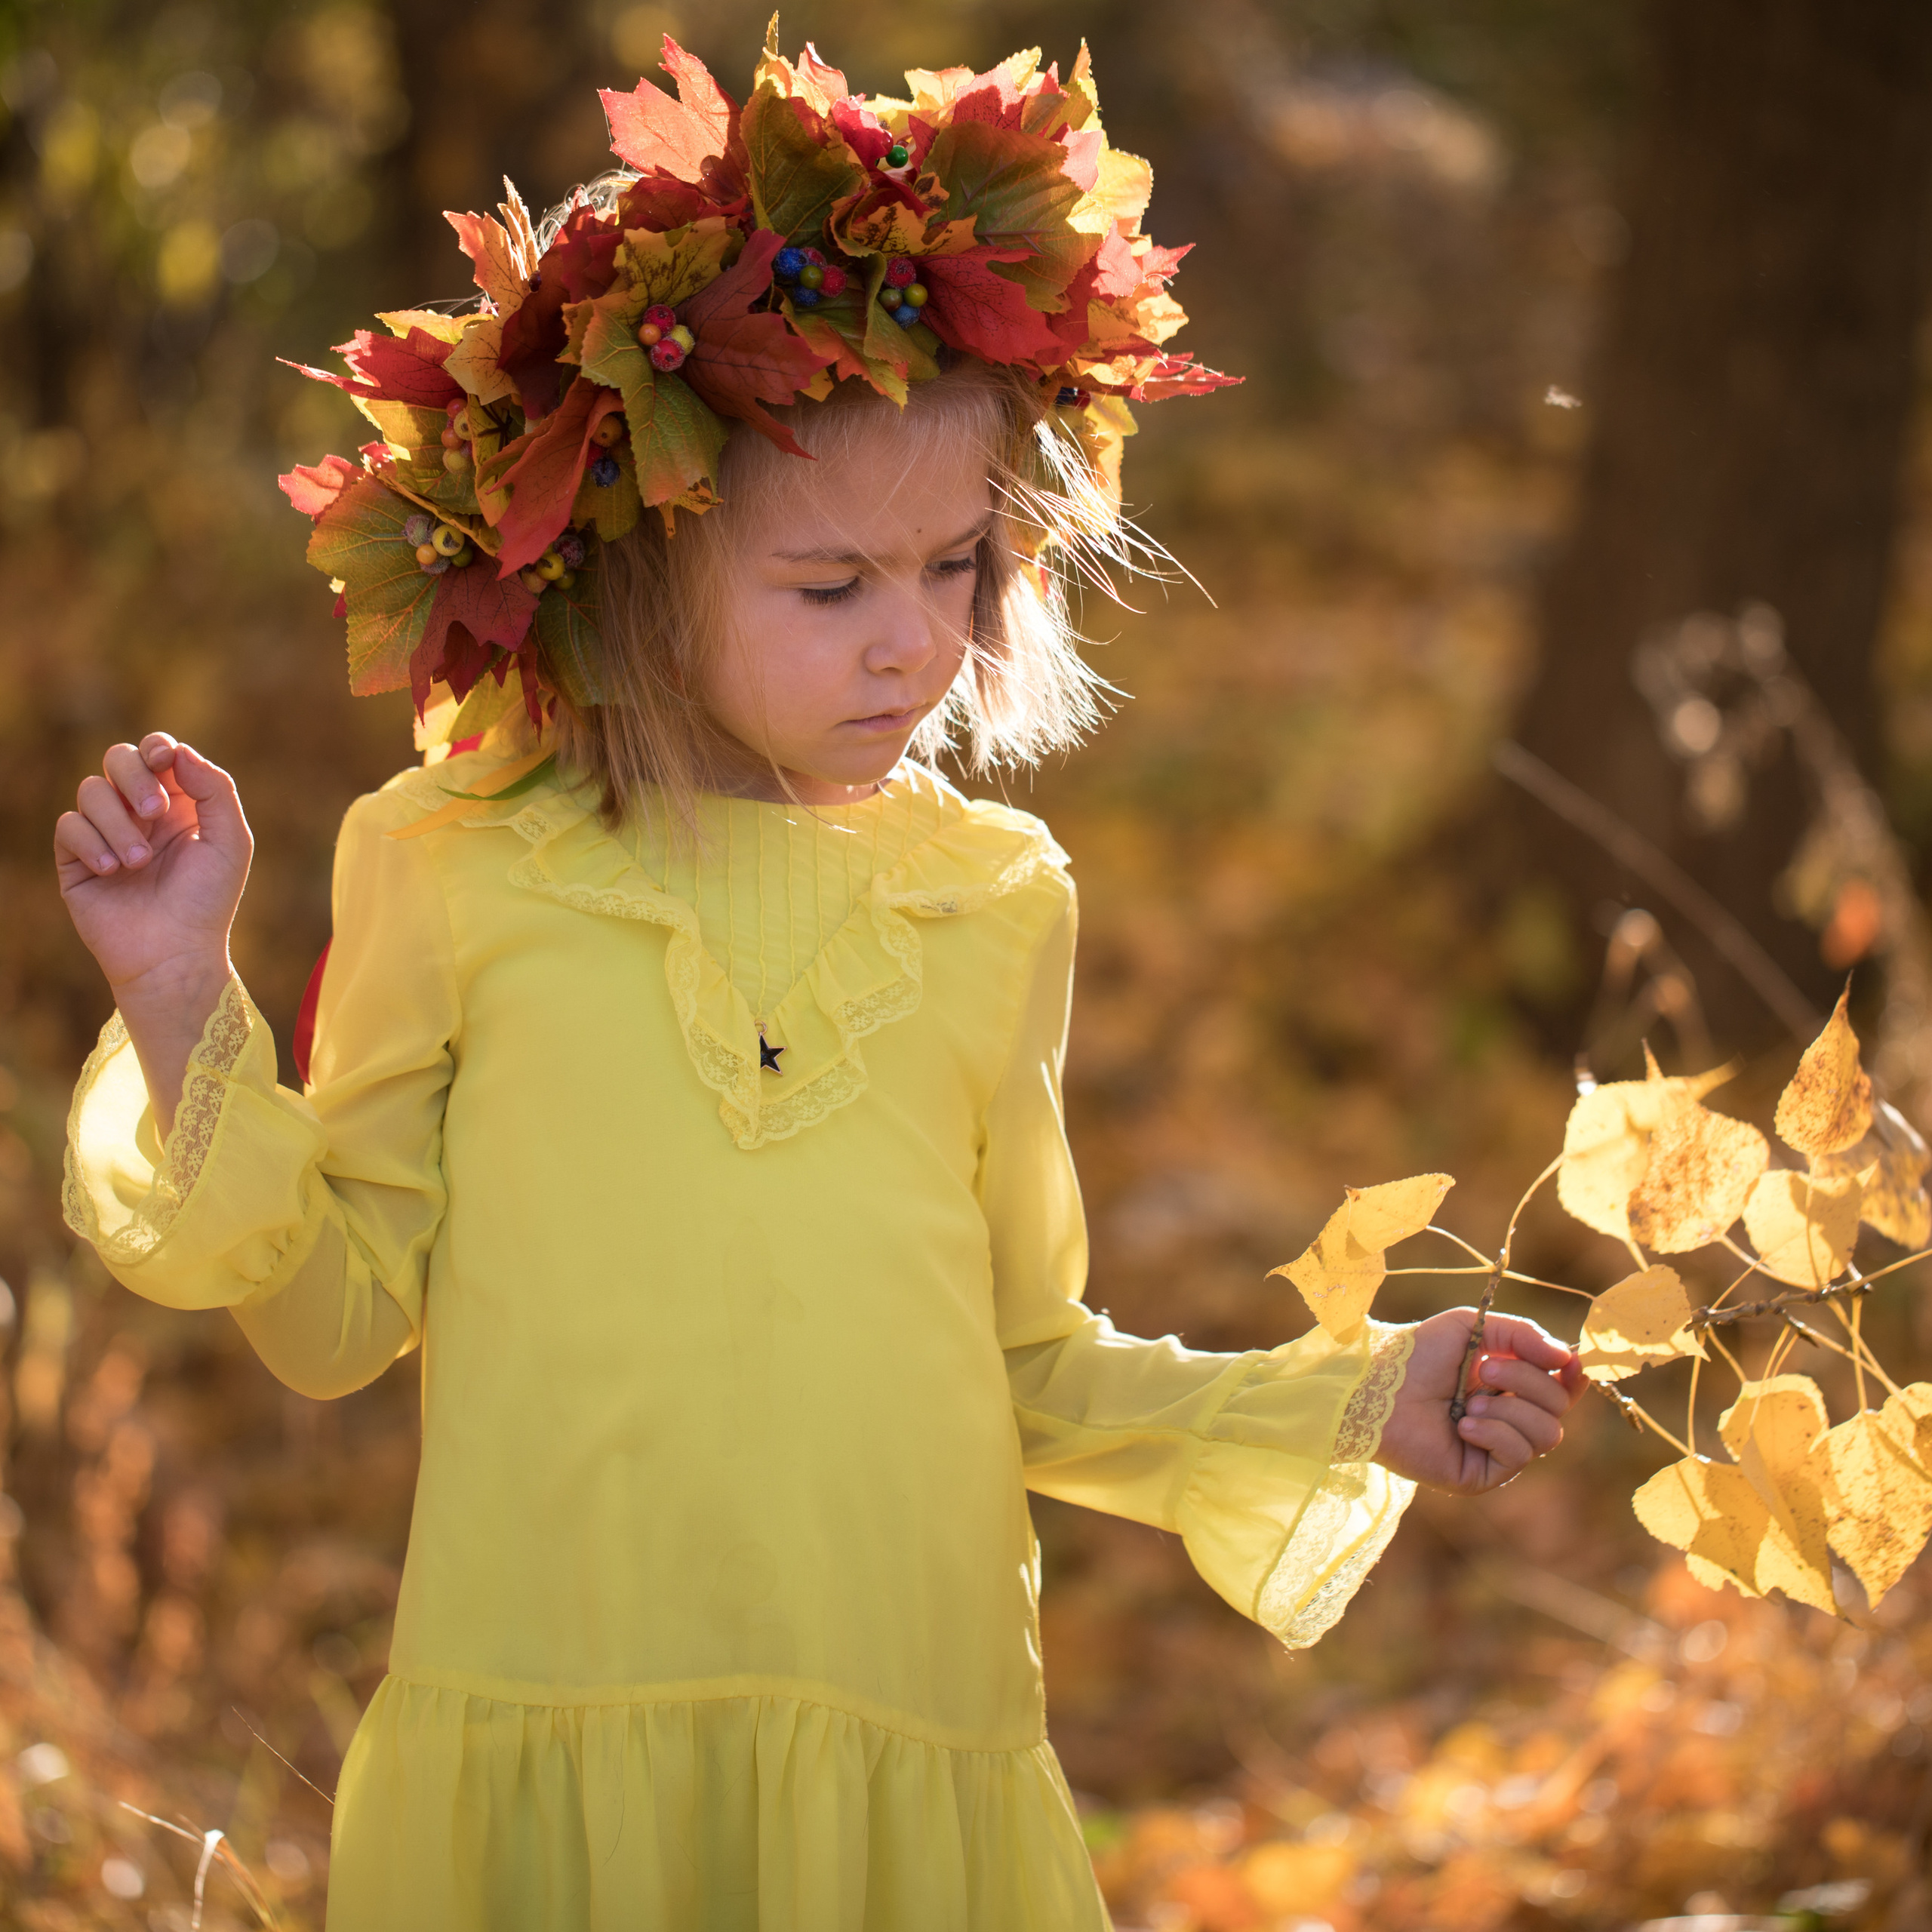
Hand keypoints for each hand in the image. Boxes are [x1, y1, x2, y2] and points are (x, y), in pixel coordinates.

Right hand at [55, 734, 252, 1129]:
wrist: (174, 954)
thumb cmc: (208, 901)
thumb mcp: (230, 842)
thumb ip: (214, 789)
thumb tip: (177, 752)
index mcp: (179, 805)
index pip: (158, 755)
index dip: (157, 748)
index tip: (163, 757)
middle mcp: (139, 814)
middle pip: (117, 759)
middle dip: (134, 777)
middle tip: (154, 811)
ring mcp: (105, 834)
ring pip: (91, 791)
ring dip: (117, 822)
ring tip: (138, 863)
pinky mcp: (76, 860)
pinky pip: (68, 826)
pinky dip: (91, 842)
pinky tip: (113, 870)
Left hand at [1373, 1308, 1583, 1494]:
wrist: (1377, 1385)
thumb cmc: (1418, 1353)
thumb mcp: (1474, 1327)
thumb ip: (1523, 1335)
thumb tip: (1569, 1358)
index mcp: (1509, 1385)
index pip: (1562, 1388)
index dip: (1573, 1377)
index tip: (1567, 1362)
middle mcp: (1508, 1418)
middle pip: (1558, 1407)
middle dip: (1526, 1382)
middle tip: (1486, 1370)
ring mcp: (1495, 1449)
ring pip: (1547, 1434)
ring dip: (1510, 1411)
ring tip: (1468, 1402)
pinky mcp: (1480, 1475)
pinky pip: (1517, 1457)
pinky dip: (1495, 1434)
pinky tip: (1462, 1425)